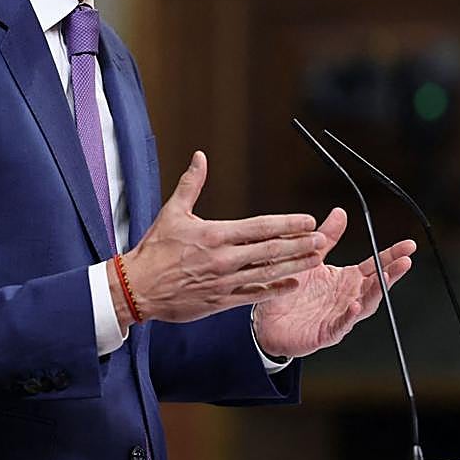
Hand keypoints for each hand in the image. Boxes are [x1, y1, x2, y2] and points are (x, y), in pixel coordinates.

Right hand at [115, 151, 324, 324]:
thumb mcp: (172, 212)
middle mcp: (224, 259)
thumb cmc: (154, 250)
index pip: (259, 227)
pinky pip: (254, 296)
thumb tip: (199, 157)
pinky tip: (292, 285)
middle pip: (270, 251)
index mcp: (215, 235)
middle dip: (299, 245)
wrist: (137, 288)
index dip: (286, 224)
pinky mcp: (220, 302)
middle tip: (322, 240)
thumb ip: (191, 184)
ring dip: (294, 266)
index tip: (307, 220)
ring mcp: (224, 282)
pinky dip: (275, 290)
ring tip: (316, 259)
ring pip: (267, 273)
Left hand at [252, 207, 414, 359]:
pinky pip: (341, 325)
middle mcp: (348, 297)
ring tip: (386, 278)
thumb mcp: (310, 259)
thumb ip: (327, 238)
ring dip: (376, 292)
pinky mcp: (326, 333)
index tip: (408, 245)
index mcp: (346, 280)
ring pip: (365, 305)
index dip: (392, 256)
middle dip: (392, 272)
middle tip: (406, 260)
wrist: (268, 321)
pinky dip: (350, 316)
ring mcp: (340, 316)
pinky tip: (355, 305)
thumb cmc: (290, 291)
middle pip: (376, 284)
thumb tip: (340, 213)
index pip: (374, 266)